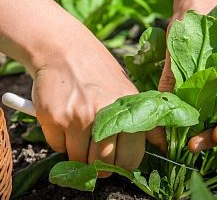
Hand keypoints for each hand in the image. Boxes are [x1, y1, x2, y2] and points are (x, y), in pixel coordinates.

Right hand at [31, 23, 145, 176]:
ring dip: (78, 150)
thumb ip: (144, 119)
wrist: (64, 50)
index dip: (122, 162)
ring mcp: (77, 117)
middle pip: (103, 166)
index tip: (114, 156)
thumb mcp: (127, 90)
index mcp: (127, 109)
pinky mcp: (54, 118)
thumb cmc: (97, 70)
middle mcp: (104, 115)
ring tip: (78, 126)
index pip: (130, 159)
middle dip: (98, 162)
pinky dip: (60, 140)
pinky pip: (57, 147)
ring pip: (78, 159)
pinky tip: (64, 118)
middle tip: (93, 146)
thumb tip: (162, 145)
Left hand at [159, 0, 216, 152]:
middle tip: (194, 146)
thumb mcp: (183, 41)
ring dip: (209, 131)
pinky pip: (213, 106)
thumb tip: (162, 102)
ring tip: (189, 143)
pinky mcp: (213, 84)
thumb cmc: (197, 17)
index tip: (216, 134)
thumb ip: (174, 69)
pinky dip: (202, 119)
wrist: (196, 4)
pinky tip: (187, 127)